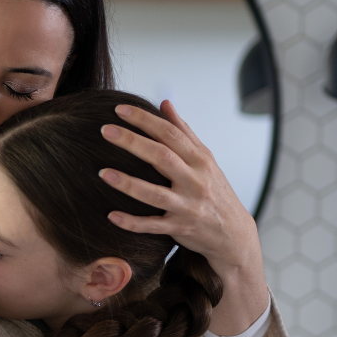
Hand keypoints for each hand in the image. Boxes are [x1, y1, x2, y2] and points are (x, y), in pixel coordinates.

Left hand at [98, 100, 268, 334]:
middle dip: (133, 142)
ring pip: (155, 194)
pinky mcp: (180, 228)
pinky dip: (132, 222)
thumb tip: (165, 103)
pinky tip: (111, 215)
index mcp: (200, 159)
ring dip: (128, 184)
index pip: (170, 133)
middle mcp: (195, 181)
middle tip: (105, 130)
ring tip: (102, 173)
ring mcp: (188, 206)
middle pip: (162, 157)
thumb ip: (183, 132)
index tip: (119, 109)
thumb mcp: (205, 159)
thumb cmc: (215, 190)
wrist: (234, 234)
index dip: (145, 119)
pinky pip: (153, 226)